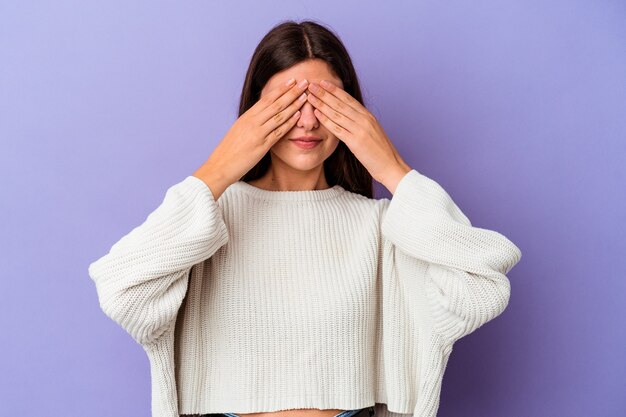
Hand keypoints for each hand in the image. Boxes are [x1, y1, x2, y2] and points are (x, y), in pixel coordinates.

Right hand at [193, 78, 309, 198]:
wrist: (220, 165)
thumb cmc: (229, 151)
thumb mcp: (239, 131)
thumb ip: (251, 122)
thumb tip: (260, 116)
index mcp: (246, 117)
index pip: (266, 99)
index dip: (280, 89)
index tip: (291, 81)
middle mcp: (252, 122)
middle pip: (275, 103)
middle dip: (291, 92)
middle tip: (304, 82)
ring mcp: (257, 133)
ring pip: (279, 115)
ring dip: (294, 104)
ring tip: (305, 96)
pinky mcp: (261, 146)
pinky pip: (278, 132)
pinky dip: (289, 122)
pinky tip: (298, 116)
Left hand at [306, 80, 411, 193]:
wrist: (391, 166)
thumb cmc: (381, 152)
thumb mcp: (372, 132)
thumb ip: (361, 123)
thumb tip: (349, 117)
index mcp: (368, 116)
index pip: (348, 99)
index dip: (335, 90)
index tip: (323, 83)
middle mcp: (364, 119)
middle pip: (340, 103)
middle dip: (324, 93)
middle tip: (311, 84)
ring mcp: (360, 129)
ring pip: (337, 113)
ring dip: (321, 103)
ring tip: (310, 96)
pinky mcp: (356, 142)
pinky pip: (337, 128)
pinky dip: (325, 119)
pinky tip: (316, 113)